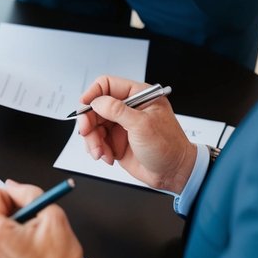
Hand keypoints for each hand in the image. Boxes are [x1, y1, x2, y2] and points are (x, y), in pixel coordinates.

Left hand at [0, 181, 93, 257]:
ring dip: (4, 222)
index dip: (13, 196)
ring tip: (28, 231)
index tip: (27, 204)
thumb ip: (29, 194)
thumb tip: (13, 186)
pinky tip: (25, 244)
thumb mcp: (52, 216)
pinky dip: (3, 238)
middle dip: (6, 208)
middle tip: (28, 214)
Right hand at [77, 75, 197, 191]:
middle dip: (89, 123)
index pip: (107, 85)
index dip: (92, 94)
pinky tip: (107, 156)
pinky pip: (96, 140)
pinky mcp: (115, 141)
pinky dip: (97, 149)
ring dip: (92, 140)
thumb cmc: (168, 147)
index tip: (84, 107)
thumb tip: (96, 102)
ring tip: (100, 152)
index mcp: (138, 96)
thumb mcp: (142, 125)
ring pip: (93, 125)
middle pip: (95, 107)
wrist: (173, 173)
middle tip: (86, 134)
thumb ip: (117, 111)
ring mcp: (120, 125)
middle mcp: (127, 108)